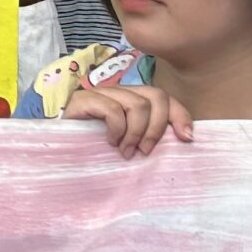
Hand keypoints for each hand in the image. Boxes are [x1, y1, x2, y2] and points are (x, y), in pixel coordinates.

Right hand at [60, 80, 192, 154]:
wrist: (63, 159)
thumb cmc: (100, 155)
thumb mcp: (135, 146)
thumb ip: (155, 138)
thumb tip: (188, 136)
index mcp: (131, 101)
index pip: (163, 96)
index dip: (179, 114)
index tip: (186, 139)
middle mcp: (118, 92)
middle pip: (154, 96)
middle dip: (156, 128)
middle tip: (146, 152)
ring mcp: (99, 94)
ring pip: (136, 104)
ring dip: (136, 134)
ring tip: (125, 152)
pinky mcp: (83, 100)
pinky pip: (113, 109)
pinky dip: (117, 130)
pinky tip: (109, 142)